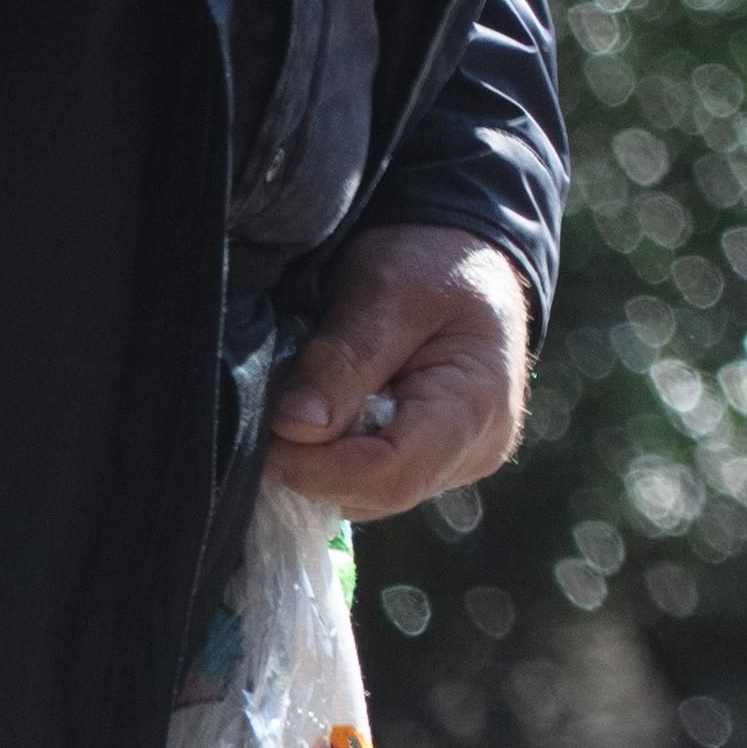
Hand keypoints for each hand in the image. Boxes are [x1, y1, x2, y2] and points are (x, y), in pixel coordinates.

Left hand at [265, 222, 532, 522]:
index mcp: (477, 408)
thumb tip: (292, 426)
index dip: (317, 466)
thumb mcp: (385, 291)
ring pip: (365, 495)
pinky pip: (369, 482)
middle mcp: (475, 450)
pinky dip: (333, 455)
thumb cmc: (433, 261)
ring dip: (320, 458)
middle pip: (374, 492)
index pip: (390, 475)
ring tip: (308, 398)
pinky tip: (327, 410)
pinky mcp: (432, 462)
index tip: (269, 428)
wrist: (464, 252)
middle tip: (277, 404)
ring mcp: (455, 462)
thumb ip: (342, 359)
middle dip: (312, 461)